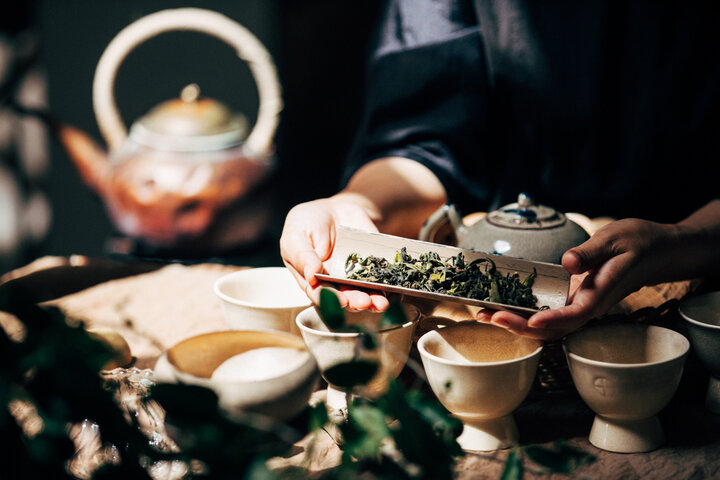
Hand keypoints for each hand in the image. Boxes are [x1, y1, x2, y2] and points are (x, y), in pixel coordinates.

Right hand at [279, 195, 389, 310]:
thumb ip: (302, 256)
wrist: (334, 209)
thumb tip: (311, 277)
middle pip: (345, 298)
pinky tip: (395, 289)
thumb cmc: (307, 223)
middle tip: (364, 302)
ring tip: (381, 302)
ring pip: (364, 292)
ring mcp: (355, 277)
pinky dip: (389, 285)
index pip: (320, 294)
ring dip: (373, 300)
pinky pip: (381, 278)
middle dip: (355, 301)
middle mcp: (334, 283)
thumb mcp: (296, 235)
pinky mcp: (372, 267)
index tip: (341, 301)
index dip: (331, 300)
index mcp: (311, 280)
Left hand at [477, 218, 682, 339]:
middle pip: (552, 328)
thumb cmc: (638, 242)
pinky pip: (544, 313)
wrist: (654, 251)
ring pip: (544, 325)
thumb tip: (567, 262)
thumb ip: (591, 252)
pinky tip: (498, 305)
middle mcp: (587, 306)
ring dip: (514, 322)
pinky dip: (520, 312)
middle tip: (489, 316)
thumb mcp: (615, 240)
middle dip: (520, 326)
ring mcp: (577, 305)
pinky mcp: (570, 300)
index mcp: (600, 294)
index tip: (531, 320)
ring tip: (483, 314)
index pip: (576, 315)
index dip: (553, 320)